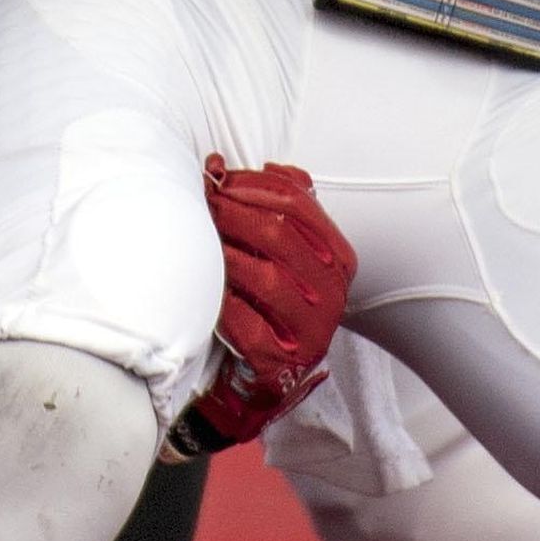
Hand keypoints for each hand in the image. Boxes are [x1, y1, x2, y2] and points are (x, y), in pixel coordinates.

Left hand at [167, 157, 357, 457]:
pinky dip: (224, 304)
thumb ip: (282, 208)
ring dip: (226, 254)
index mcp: (338, 259)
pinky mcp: (284, 363)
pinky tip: (207, 291)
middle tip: (203, 205)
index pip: (299, 203)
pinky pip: (249, 325)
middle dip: (233, 213)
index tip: (218, 178)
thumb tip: (254, 165)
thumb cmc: (270, 304)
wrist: (263, 375)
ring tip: (201, 243)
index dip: (253, 185)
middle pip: (279, 234)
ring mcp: (312, 330)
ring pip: (266, 278)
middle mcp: (333, 293)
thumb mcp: (285, 253)